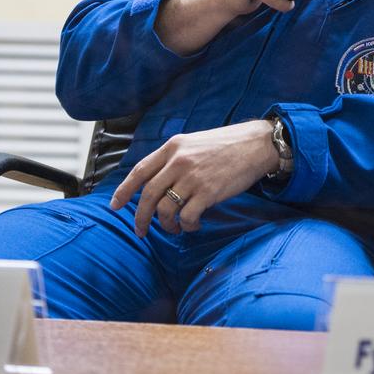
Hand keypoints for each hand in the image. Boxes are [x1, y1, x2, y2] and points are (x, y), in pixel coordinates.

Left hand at [109, 120, 278, 236]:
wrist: (258, 144)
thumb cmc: (228, 145)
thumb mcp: (195, 142)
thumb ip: (174, 158)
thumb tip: (156, 183)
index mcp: (173, 147)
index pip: (139, 171)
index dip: (124, 191)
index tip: (115, 206)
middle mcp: (179, 161)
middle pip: (148, 196)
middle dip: (140, 218)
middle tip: (141, 231)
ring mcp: (193, 177)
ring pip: (166, 210)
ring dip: (167, 225)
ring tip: (175, 228)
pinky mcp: (208, 192)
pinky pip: (187, 217)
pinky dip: (187, 226)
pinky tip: (194, 225)